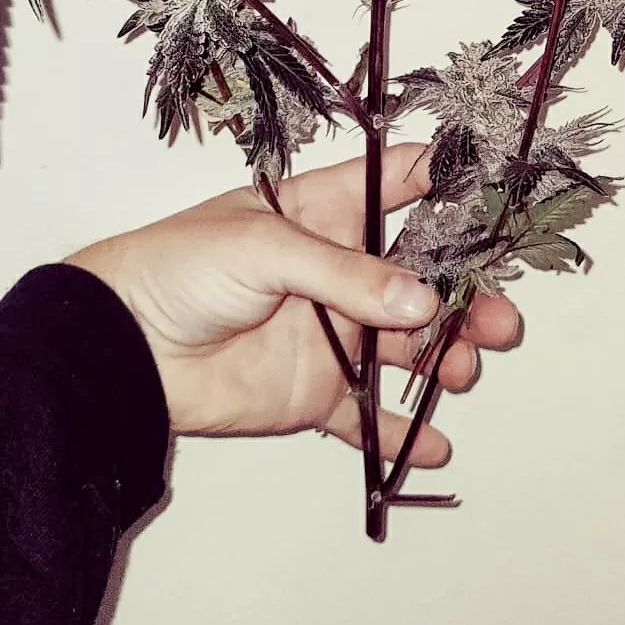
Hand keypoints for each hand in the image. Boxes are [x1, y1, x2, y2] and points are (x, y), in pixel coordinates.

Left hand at [65, 143, 519, 469]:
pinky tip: (436, 444)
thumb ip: (345, 276)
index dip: (448, 181)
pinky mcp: (316, 391)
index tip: (497, 192)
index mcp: (326, 212)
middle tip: (500, 318)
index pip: (399, 182)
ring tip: (462, 373)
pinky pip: (370, 416)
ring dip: (446, 357)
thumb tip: (421, 298)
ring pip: (409, 345)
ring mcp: (332, 333)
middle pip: (423, 275)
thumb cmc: (181, 268)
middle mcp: (339, 271)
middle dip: (467, 294)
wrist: (123, 348)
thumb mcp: (264, 248)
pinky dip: (406, 431)